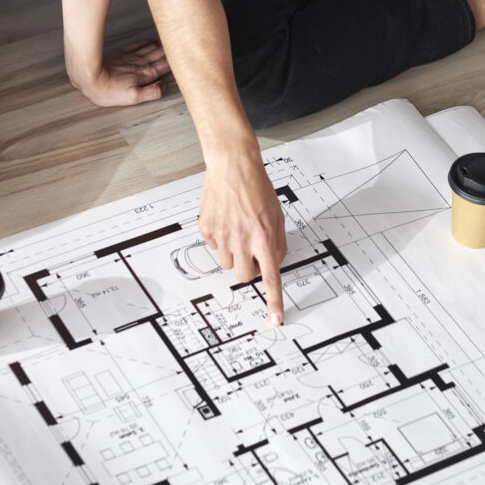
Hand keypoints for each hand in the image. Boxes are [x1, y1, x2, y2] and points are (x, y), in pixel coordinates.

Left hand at [71, 40, 170, 106]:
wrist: (89, 76)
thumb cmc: (108, 91)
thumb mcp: (132, 98)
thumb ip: (150, 92)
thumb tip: (164, 86)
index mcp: (145, 76)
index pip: (164, 67)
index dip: (174, 62)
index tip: (183, 57)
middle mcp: (140, 65)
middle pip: (159, 57)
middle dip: (170, 52)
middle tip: (179, 46)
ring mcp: (131, 58)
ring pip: (150, 50)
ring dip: (160, 47)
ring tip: (169, 44)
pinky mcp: (121, 54)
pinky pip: (137, 45)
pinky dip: (146, 43)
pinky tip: (151, 41)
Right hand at [199, 149, 286, 325]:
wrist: (232, 165)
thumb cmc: (257, 187)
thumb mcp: (278, 215)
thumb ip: (278, 242)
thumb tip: (274, 262)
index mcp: (264, 237)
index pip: (270, 278)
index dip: (273, 301)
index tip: (275, 319)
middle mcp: (242, 240)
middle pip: (244, 276)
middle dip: (248, 268)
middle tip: (251, 250)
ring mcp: (222, 236)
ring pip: (227, 263)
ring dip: (233, 252)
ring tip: (237, 228)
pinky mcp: (206, 229)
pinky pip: (213, 246)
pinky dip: (219, 237)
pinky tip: (225, 218)